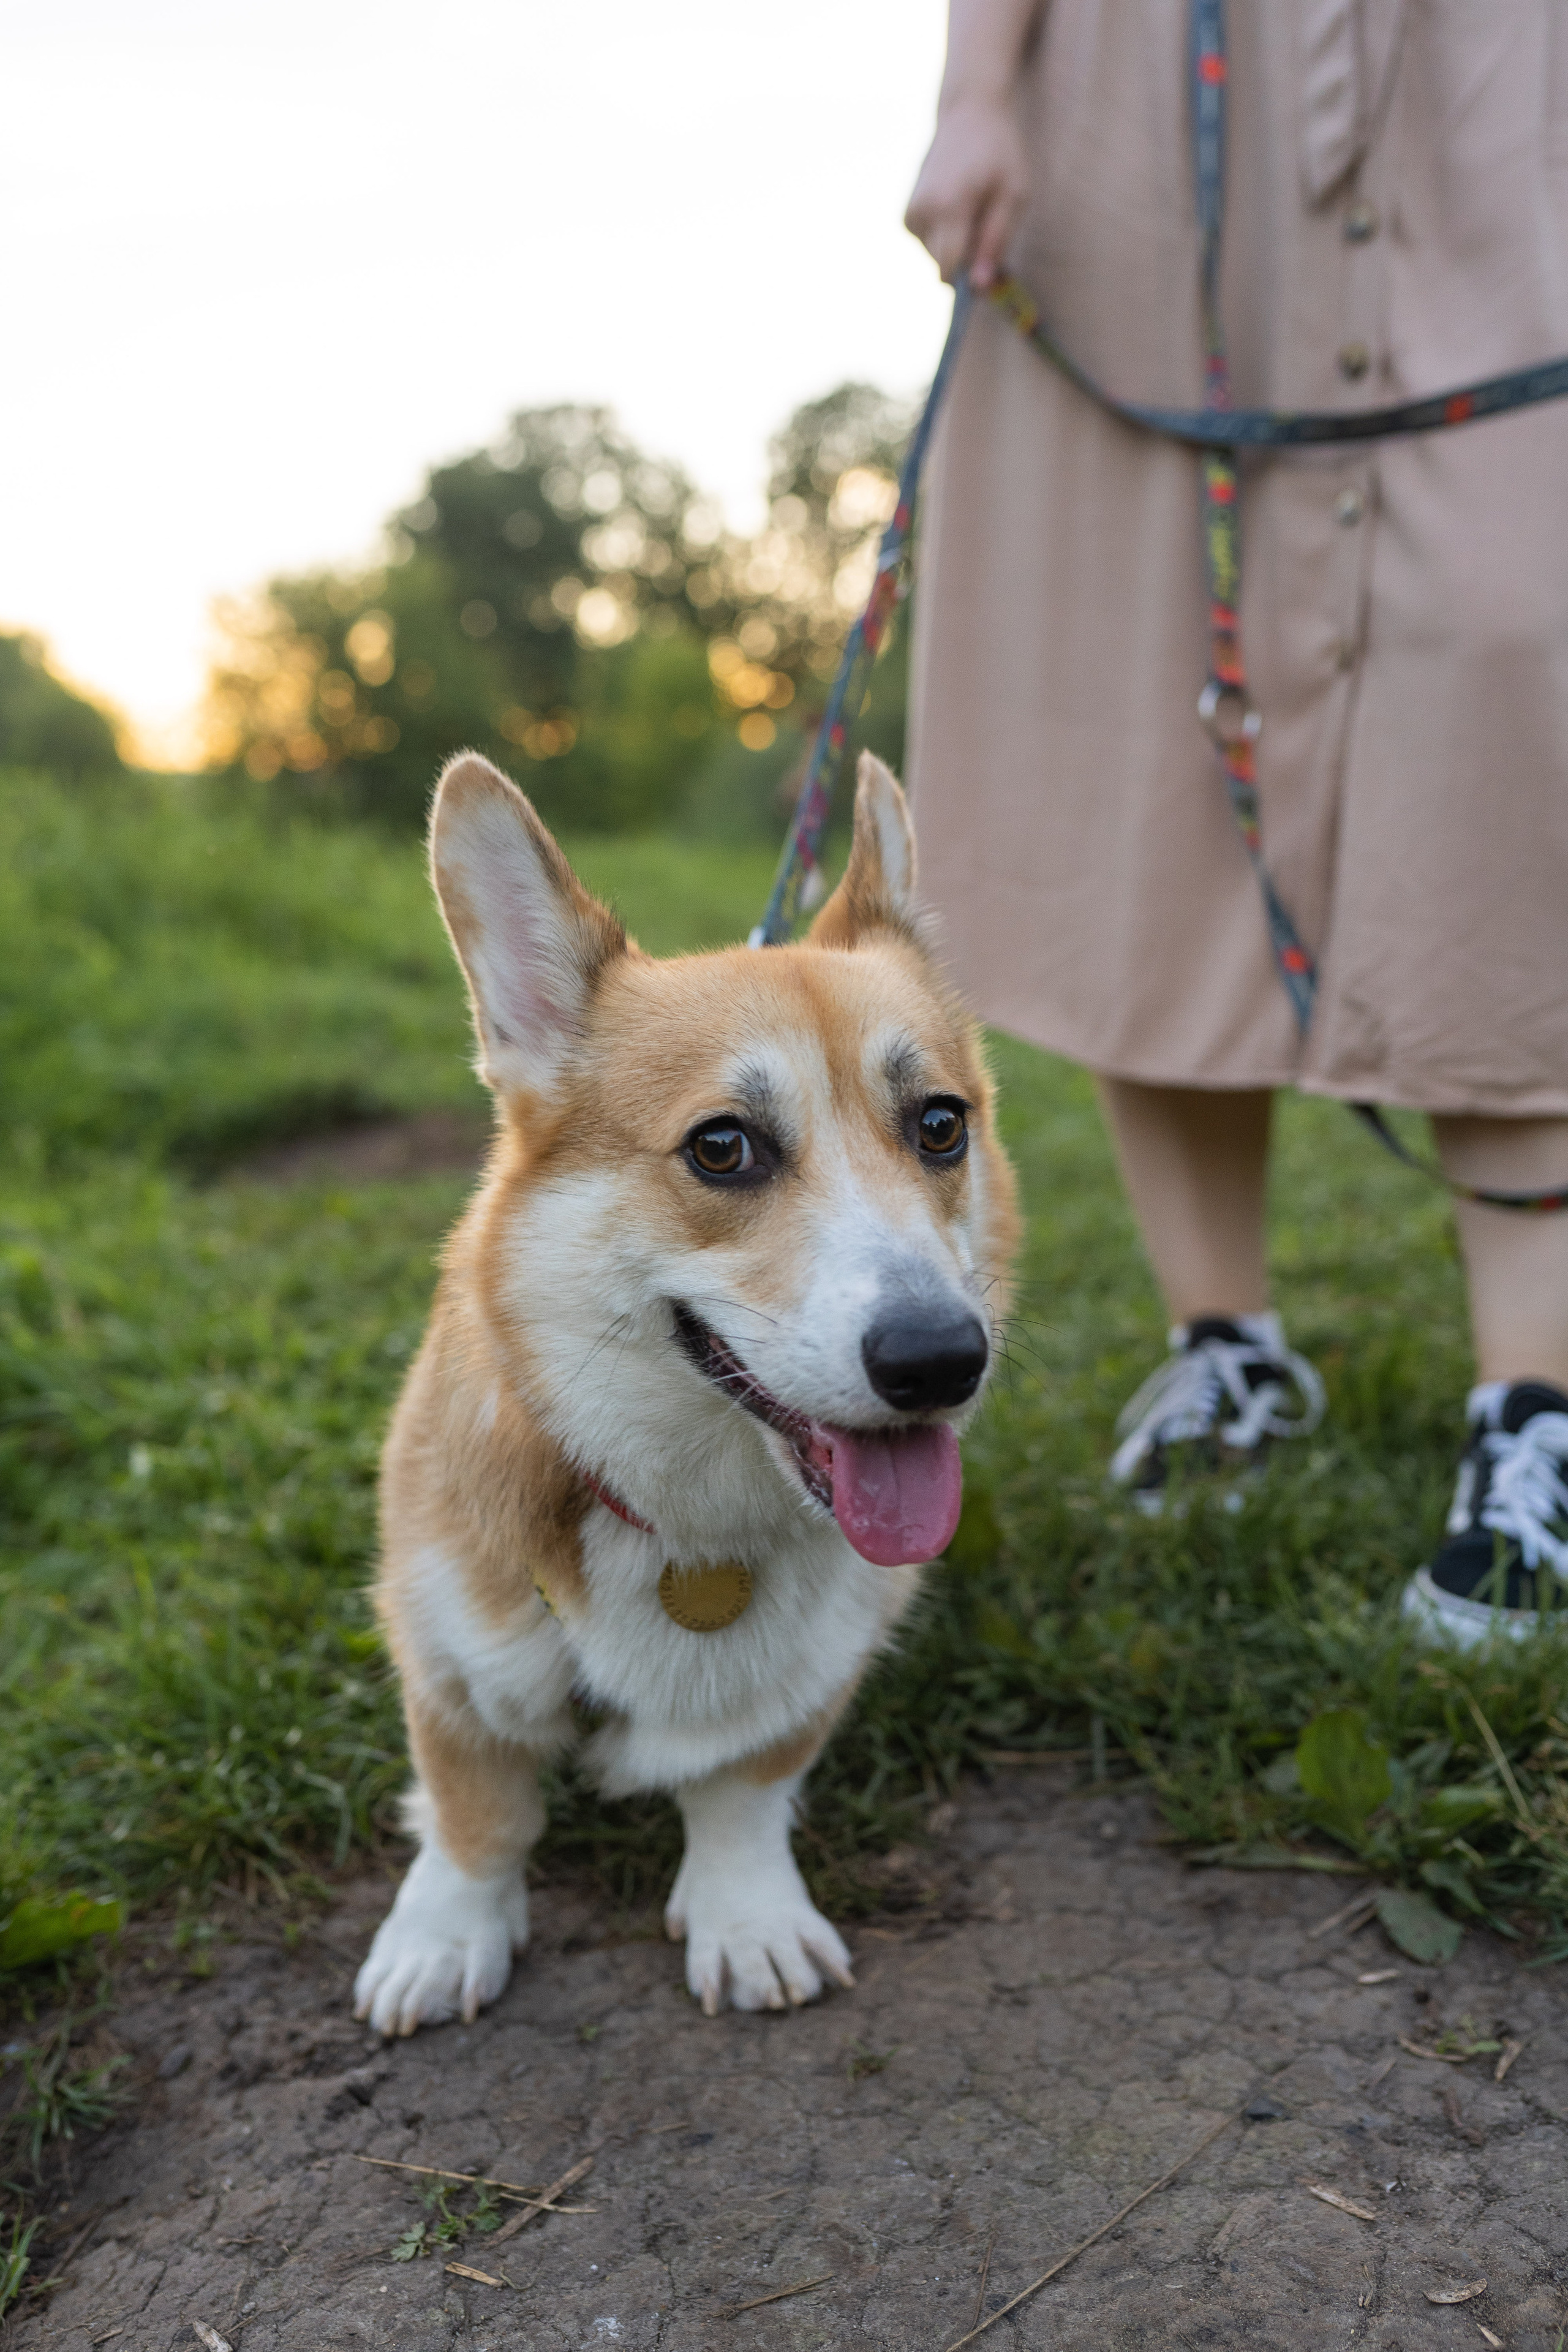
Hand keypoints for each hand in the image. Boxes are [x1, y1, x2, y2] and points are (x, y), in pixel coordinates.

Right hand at [905, 91, 1028, 287]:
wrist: (967, 113)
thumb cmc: (999, 153)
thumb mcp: (1013, 195)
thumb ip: (996, 242)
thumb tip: (980, 287)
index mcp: (947, 205)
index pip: (949, 267)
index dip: (971, 280)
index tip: (990, 274)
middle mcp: (920, 211)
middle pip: (944, 266)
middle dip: (968, 260)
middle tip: (987, 225)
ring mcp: (909, 214)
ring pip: (938, 258)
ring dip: (959, 245)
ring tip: (973, 208)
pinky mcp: (907, 217)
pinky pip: (931, 246)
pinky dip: (947, 236)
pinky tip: (958, 207)